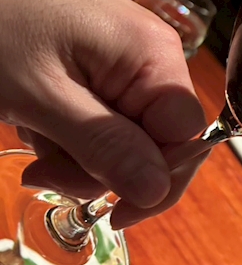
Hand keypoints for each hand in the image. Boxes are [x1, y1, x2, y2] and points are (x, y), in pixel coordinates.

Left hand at [0, 0, 207, 228]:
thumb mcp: (42, 97)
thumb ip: (105, 146)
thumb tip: (157, 190)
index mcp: (153, 55)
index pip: (187, 139)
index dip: (153, 180)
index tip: (111, 212)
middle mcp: (152, 53)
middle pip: (156, 139)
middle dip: (104, 167)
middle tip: (44, 171)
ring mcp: (127, 54)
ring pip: (126, 131)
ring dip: (78, 149)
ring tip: (31, 129)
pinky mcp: (103, 57)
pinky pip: (105, 111)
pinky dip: (70, 126)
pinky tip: (36, 112)